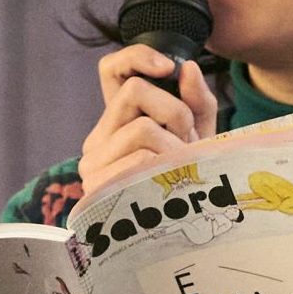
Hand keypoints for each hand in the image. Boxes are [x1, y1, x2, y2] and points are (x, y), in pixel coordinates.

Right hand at [78, 46, 217, 197]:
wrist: (179, 236)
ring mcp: (94, 164)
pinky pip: (139, 158)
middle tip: (188, 140)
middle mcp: (98, 138)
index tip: (167, 67)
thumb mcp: (198, 139)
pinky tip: (173, 184)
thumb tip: (187, 67)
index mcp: (117, 122)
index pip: (112, 69)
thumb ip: (196, 102)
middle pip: (135, 91)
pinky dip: (166, 166)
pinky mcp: (99, 188)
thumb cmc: (188, 184)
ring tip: (183, 169)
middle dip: (174, 111)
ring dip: (175, 145)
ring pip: (141, 126)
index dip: (137, 57)